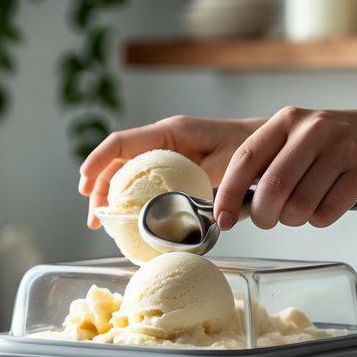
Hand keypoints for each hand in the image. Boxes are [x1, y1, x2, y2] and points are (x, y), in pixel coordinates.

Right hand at [78, 115, 262, 227]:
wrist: (271, 148)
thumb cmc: (252, 150)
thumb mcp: (226, 166)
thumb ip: (200, 182)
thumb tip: (173, 211)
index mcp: (171, 132)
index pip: (122, 143)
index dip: (98, 162)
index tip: (84, 185)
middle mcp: (164, 142)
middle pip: (118, 162)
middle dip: (99, 188)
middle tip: (95, 219)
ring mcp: (169, 157)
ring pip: (128, 174)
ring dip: (113, 197)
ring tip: (105, 223)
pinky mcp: (176, 171)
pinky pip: (146, 183)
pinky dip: (133, 201)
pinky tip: (130, 220)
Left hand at [214, 106, 356, 229]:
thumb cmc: (331, 146)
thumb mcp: (295, 140)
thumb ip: (264, 166)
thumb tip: (229, 207)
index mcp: (287, 120)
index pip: (245, 158)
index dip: (229, 194)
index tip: (223, 219)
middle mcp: (313, 129)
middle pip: (273, 188)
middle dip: (264, 215)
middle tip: (268, 219)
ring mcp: (342, 148)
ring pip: (300, 206)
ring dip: (294, 220)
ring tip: (302, 209)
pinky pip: (327, 213)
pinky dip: (319, 220)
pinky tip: (326, 205)